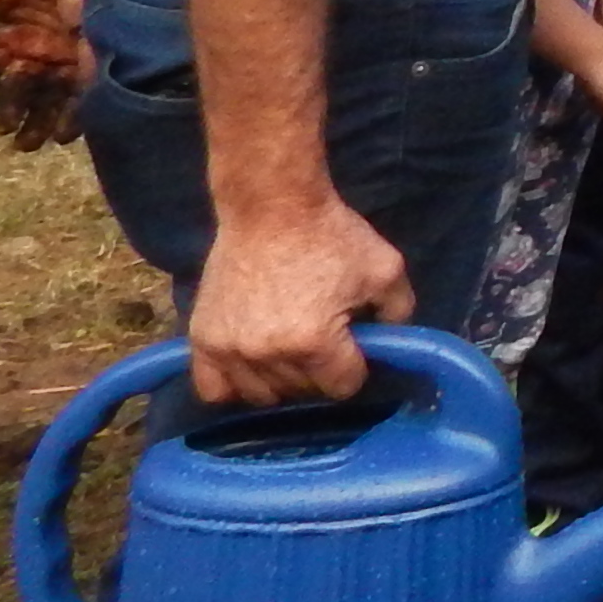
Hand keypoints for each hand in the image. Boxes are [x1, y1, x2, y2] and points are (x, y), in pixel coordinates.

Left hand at [0, 0, 101, 148]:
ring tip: (0, 129)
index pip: (80, 99)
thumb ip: (96, 67)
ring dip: (8, 109)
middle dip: (36, 124)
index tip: (63, 139)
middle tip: (24, 146)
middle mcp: (58, 54)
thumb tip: (100, 110)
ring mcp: (29, 40)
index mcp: (88, 55)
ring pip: (16, 86)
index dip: (72, 121)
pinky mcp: (1, 26)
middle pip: (45, 99)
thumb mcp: (101, 27)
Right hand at [187, 192, 407, 404]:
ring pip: (262, 396)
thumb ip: (398, 313)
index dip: (355, 367)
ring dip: (280, 380)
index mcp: (315, 343)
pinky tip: (251, 366)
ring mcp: (231, 350)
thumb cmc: (331, 235)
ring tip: (288, 350)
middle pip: (303, 393)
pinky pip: (214, 390)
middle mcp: (269, 355)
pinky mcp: (204, 339)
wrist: (271, 205)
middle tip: (322, 338)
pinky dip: (234, 385)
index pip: (343, 388)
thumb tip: (391, 345)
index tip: (352, 343)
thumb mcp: (386, 269)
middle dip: (319, 371)